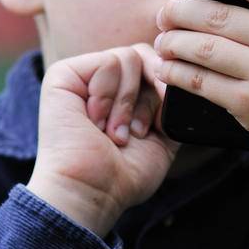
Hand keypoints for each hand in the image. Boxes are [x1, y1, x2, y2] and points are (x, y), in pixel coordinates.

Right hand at [29, 44, 182, 235]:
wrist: (93, 191)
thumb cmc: (123, 175)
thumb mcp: (162, 136)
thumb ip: (171, 103)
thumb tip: (184, 76)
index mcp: (122, 95)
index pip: (155, 67)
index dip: (165, 92)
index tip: (160, 127)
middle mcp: (101, 82)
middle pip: (145, 56)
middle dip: (151, 98)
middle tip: (139, 132)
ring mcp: (82, 77)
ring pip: (129, 58)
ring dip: (128, 104)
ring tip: (115, 134)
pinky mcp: (64, 74)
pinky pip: (110, 62)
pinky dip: (110, 96)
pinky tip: (96, 122)